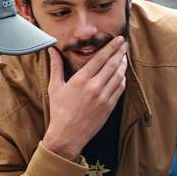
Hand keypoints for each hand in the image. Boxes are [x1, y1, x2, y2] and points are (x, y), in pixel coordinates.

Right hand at [41, 37, 128, 160]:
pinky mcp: (109, 107)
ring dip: (123, 64)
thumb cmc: (59, 111)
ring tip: (124, 57)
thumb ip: (55, 66)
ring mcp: (103, 98)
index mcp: (80, 80)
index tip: (118, 40)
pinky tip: (121, 74)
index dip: (111, 47)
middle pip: (112, 65)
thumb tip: (52, 50)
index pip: (100, 58)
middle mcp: (94, 87)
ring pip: (118, 76)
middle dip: (120, 52)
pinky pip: (120, 89)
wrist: (67, 135)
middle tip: (124, 44)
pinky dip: (122, 79)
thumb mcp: (54, 87)